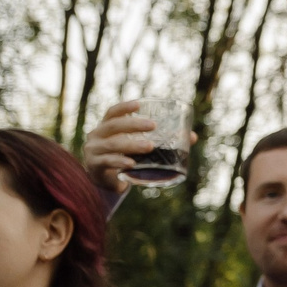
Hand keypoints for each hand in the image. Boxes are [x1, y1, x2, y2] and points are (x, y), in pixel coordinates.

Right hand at [80, 98, 194, 195]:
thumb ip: (159, 140)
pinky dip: (120, 162)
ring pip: (113, 145)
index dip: (124, 107)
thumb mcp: (136, 146)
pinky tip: (132, 163)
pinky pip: (107, 162)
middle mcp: (96, 136)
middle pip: (113, 126)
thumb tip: (192, 137)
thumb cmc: (124, 157)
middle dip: (133, 124)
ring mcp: (93, 151)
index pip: (112, 112)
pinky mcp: (95, 167)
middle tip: (154, 126)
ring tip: (149, 147)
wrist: (105, 181)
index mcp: (106, 127)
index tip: (139, 104)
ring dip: (131, 145)